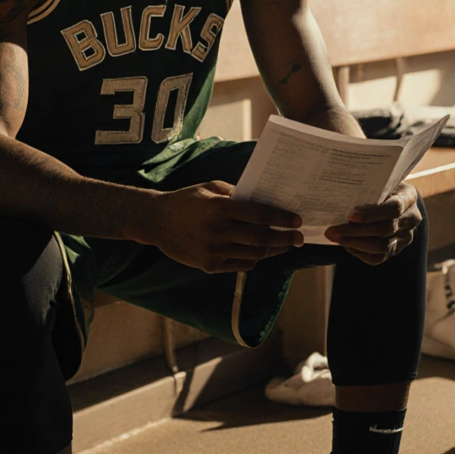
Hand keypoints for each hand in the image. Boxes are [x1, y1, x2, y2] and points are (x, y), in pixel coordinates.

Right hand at [135, 181, 303, 273]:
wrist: (155, 221)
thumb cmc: (185, 200)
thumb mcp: (208, 188)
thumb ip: (234, 194)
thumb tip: (261, 200)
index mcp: (219, 208)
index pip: (259, 214)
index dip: (281, 218)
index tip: (297, 219)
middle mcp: (218, 231)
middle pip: (261, 238)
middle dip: (285, 238)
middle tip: (299, 238)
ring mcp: (213, 251)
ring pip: (253, 254)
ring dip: (273, 250)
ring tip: (284, 245)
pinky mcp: (209, 265)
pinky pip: (240, 264)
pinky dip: (254, 259)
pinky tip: (262, 253)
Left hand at [324, 182, 422, 264]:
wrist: (392, 198)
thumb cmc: (381, 186)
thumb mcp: (378, 181)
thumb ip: (366, 186)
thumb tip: (338, 191)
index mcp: (408, 197)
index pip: (393, 208)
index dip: (371, 214)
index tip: (349, 216)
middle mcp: (411, 218)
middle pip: (384, 229)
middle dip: (355, 231)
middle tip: (332, 231)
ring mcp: (406, 236)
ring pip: (381, 247)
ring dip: (355, 243)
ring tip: (335, 238)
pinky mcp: (397, 249)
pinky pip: (379, 258)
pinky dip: (361, 253)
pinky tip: (347, 245)